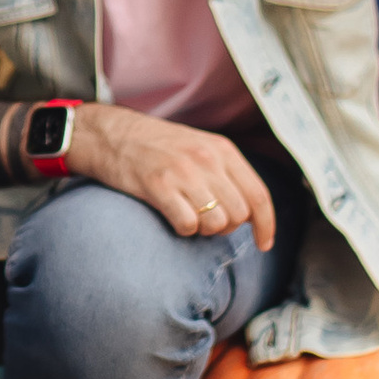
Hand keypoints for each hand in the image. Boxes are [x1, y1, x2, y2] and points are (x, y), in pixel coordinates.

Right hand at [68, 100, 276, 249]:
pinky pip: (188, 225)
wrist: (112, 134)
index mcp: (222, 150)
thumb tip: (251, 212)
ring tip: (188, 215)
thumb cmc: (157, 146)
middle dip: (227, 227)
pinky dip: (183, 229)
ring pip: (216, 223)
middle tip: (207, 221)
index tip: (264, 244)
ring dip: (204, 229)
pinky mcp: (159, 186)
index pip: (258, 194)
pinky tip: (172, 217)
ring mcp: (183, 172)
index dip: (266, 225)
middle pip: (239, 215)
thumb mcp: (200, 147)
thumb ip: (226, 173)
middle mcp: (207, 159)